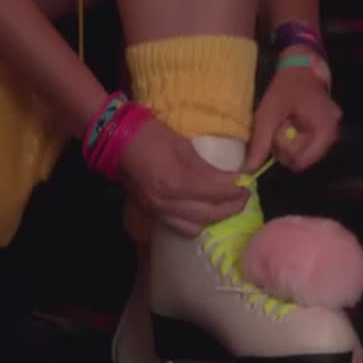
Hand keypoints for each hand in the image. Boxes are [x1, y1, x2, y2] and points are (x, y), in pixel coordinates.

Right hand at [120, 118, 249, 236]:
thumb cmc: (150, 135)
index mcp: (177, 182)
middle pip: (210, 214)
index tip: (247, 183)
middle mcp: (168, 203)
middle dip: (232, 207)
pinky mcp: (151, 213)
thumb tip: (230, 179)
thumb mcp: (183, 146)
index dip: (236, 189)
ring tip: (225, 205)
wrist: (115, 141)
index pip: (217, 192)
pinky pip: (180, 227)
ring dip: (214, 218)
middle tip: (243, 196)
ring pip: (196, 227)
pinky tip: (204, 210)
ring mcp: (158, 211)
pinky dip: (197, 222)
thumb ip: (206, 168)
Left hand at [245, 52, 340, 172]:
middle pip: (308, 158)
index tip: (274, 144)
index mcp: (323, 127)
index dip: (286, 159)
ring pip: (310, 152)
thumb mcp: (267, 114)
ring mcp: (334, 129)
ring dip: (294, 146)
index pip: (305, 160)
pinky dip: (300, 140)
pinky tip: (292, 127)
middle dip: (289, 151)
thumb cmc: (285, 87)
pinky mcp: (330, 126)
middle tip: (278, 133)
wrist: (302, 66)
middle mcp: (334, 131)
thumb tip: (248, 170)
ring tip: (284, 128)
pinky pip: (313, 143)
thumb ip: (260, 143)